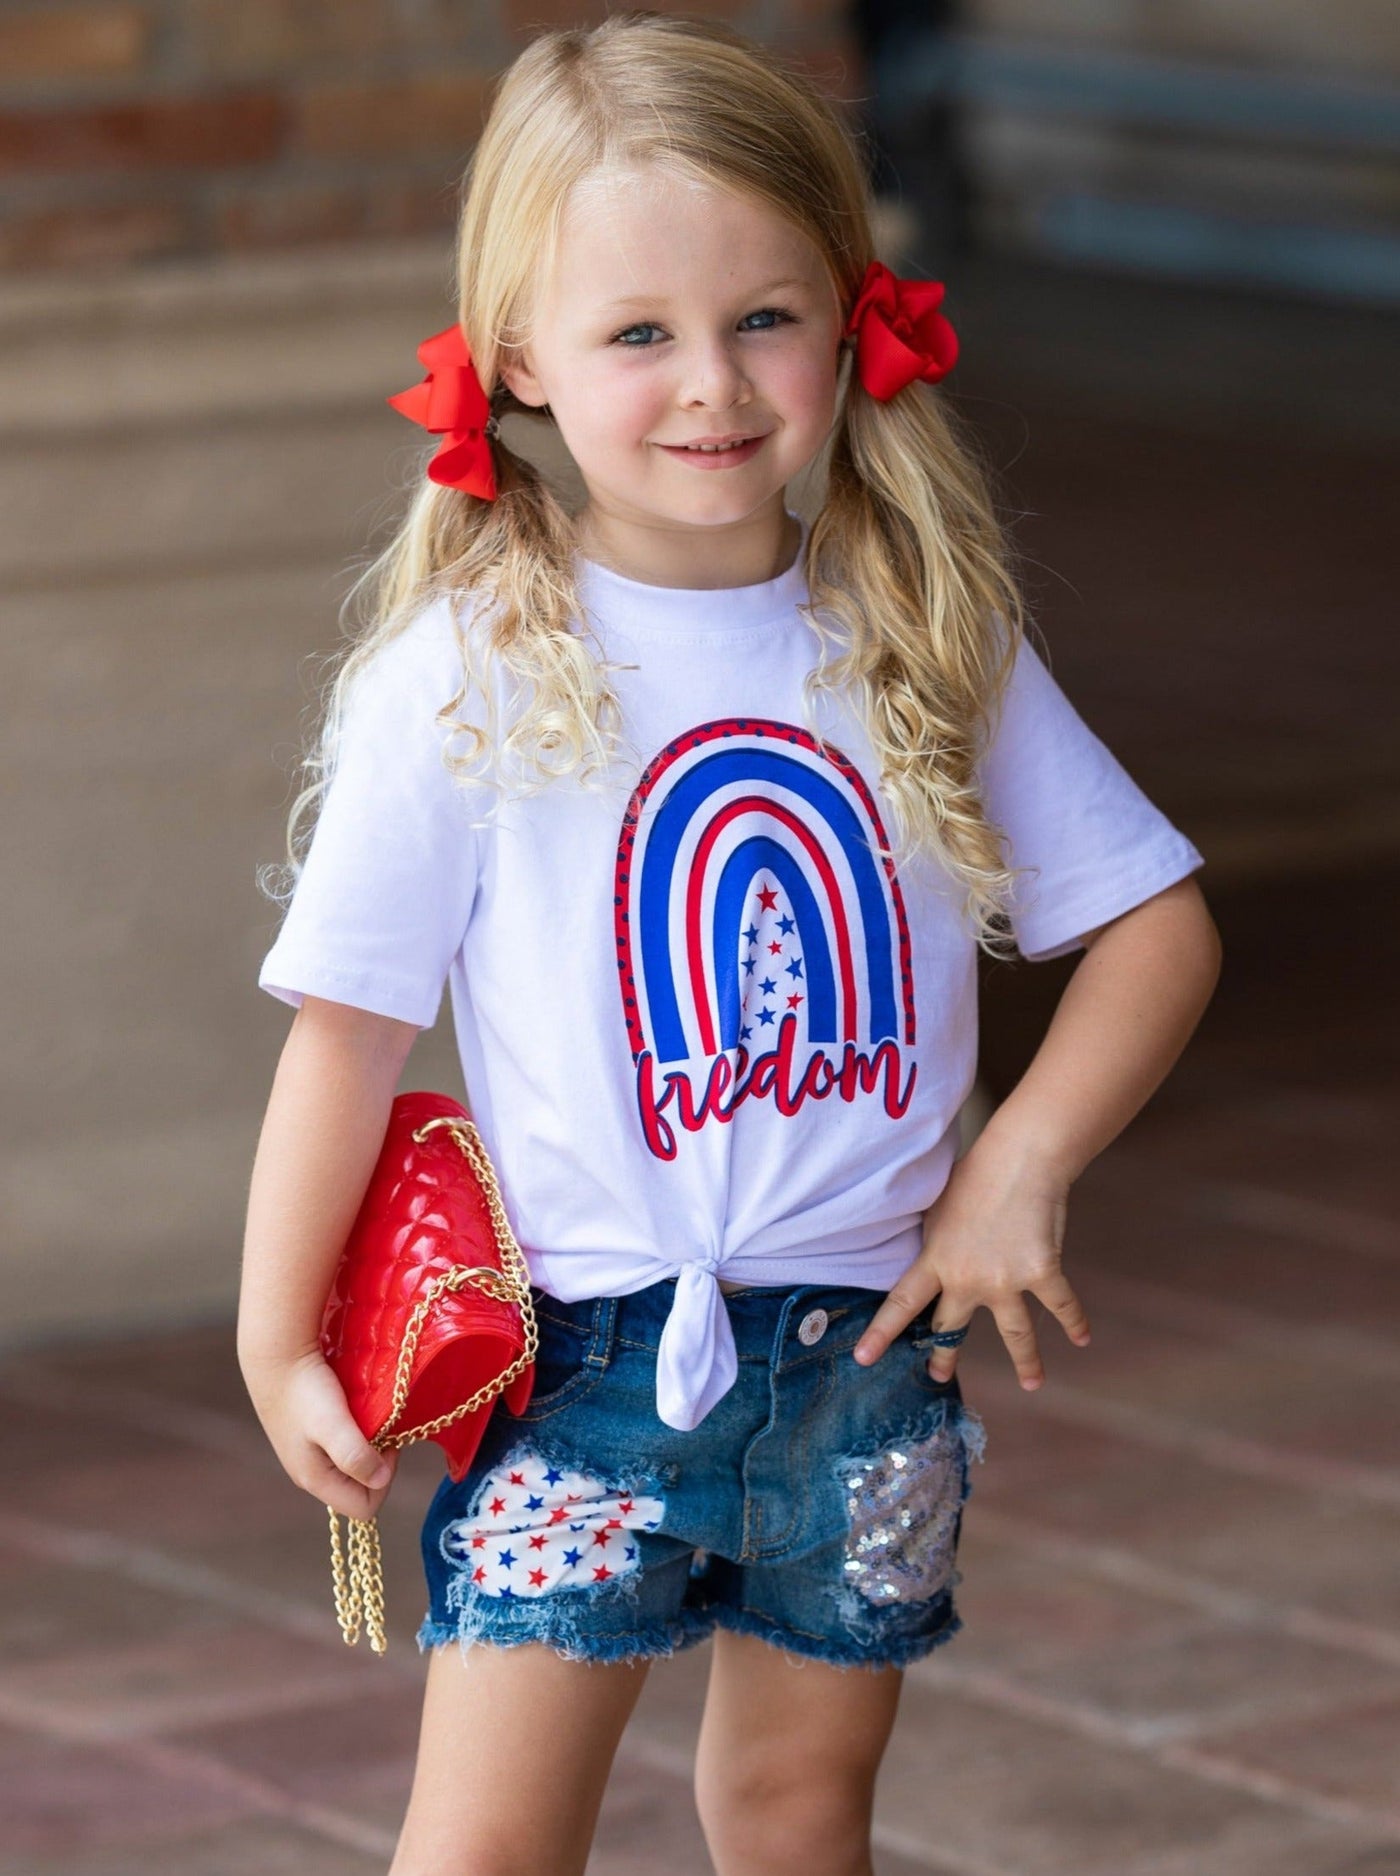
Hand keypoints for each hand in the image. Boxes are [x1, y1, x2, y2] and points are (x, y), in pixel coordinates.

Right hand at [239, 1346, 399, 1519]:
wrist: (277, 1356)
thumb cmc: (304, 1390)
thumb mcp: (332, 1424)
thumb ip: (355, 1456)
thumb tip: (380, 1480)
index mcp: (315, 1480)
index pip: (364, 1508)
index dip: (384, 1479)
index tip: (386, 1444)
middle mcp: (311, 1474)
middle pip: (359, 1488)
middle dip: (378, 1462)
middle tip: (380, 1428)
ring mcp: (309, 1456)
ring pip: (352, 1466)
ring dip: (368, 1446)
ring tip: (369, 1417)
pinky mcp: (310, 1436)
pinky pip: (343, 1447)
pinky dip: (357, 1433)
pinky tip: (355, 1410)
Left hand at [852, 1136, 1091, 1388]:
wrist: (1021, 1158)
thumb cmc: (976, 1173)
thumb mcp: (937, 1209)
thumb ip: (933, 1242)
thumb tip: (929, 1258)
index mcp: (936, 1260)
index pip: (901, 1303)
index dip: (882, 1333)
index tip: (863, 1358)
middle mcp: (967, 1279)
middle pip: (952, 1327)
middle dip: (943, 1355)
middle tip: (937, 1376)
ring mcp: (1006, 1281)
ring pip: (1015, 1334)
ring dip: (1026, 1362)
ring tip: (1031, 1383)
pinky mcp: (1042, 1272)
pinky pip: (1062, 1306)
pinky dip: (1076, 1324)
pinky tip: (1082, 1340)